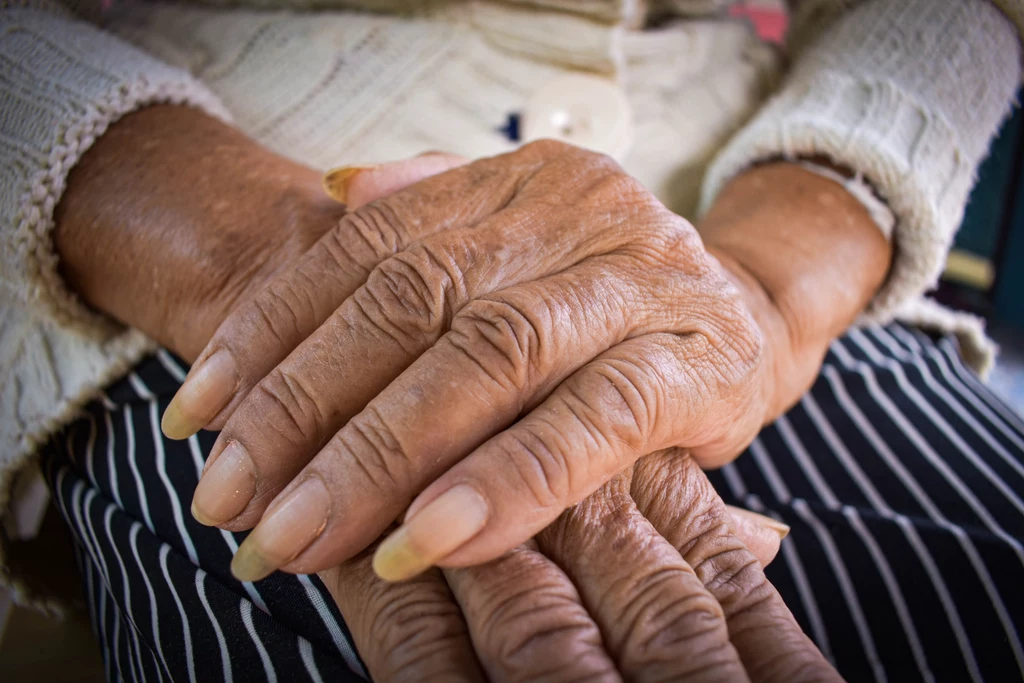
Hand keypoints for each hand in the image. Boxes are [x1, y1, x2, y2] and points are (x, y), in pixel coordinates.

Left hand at [55, 108, 841, 680]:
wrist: (755, 316)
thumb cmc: (608, 302)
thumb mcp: (522, 250)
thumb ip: (437, 226)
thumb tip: (336, 199)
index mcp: (514, 184)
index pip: (368, 247)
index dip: (275, 331)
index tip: (198, 419)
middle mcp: (575, 212)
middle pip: (414, 302)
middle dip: (308, 411)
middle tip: (233, 506)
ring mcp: (641, 279)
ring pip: (490, 355)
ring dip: (383, 454)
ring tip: (302, 538)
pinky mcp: (700, 360)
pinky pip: (595, 418)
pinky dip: (508, 478)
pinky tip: (431, 537)